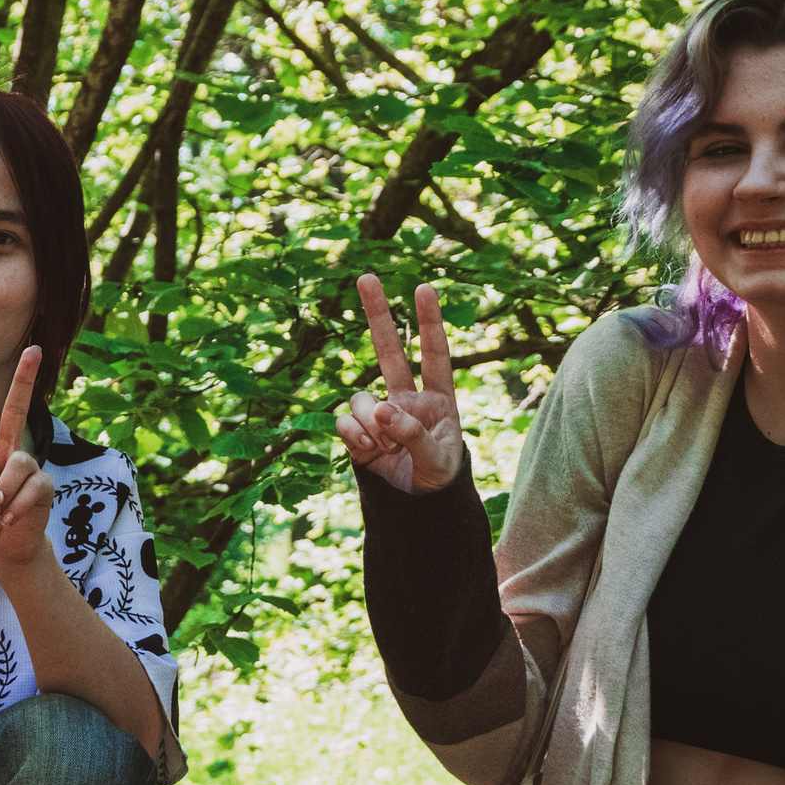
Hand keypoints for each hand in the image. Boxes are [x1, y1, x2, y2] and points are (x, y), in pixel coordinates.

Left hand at [0, 347, 53, 569]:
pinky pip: (32, 488)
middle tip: (35, 348)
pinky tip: (11, 520)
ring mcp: (26, 467)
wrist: (3, 552)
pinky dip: (17, 508)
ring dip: (6, 492)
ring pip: (20, 463)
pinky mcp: (44, 485)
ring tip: (0, 514)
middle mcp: (4, 452)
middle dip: (25, 378)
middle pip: (16, 408)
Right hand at [337, 274, 466, 493]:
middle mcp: (406, 398)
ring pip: (362, 398)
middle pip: (389, 351)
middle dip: (377, 314)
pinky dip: (354, 434)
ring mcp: (379, 413)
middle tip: (366, 277)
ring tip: (383, 446)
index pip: (435, 354)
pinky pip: (345, 420)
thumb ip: (414, 434)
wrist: (415, 507)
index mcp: (438, 399)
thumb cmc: (439, 478)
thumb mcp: (439, 460)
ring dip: (370, 422)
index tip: (423, 288)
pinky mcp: (358, 432)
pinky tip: (367, 449)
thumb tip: (382, 410)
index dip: (428, 322)